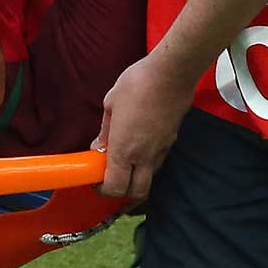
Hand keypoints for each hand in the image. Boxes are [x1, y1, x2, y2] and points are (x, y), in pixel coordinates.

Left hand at [93, 53, 199, 203]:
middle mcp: (144, 156)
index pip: (115, 187)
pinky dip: (147, 164)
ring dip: (136, 178)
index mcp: (124, 149)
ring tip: (125, 164)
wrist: (171, 73)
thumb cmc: (137, 84)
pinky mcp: (171, 141)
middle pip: (137, 193)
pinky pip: (158, 161)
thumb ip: (105, 131)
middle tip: (112, 180)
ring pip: (150, 178)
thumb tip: (100, 147)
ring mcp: (161, 150)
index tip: (96, 180)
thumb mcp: (111, 104)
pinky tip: (140, 148)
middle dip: (123, 194)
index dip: (103, 190)